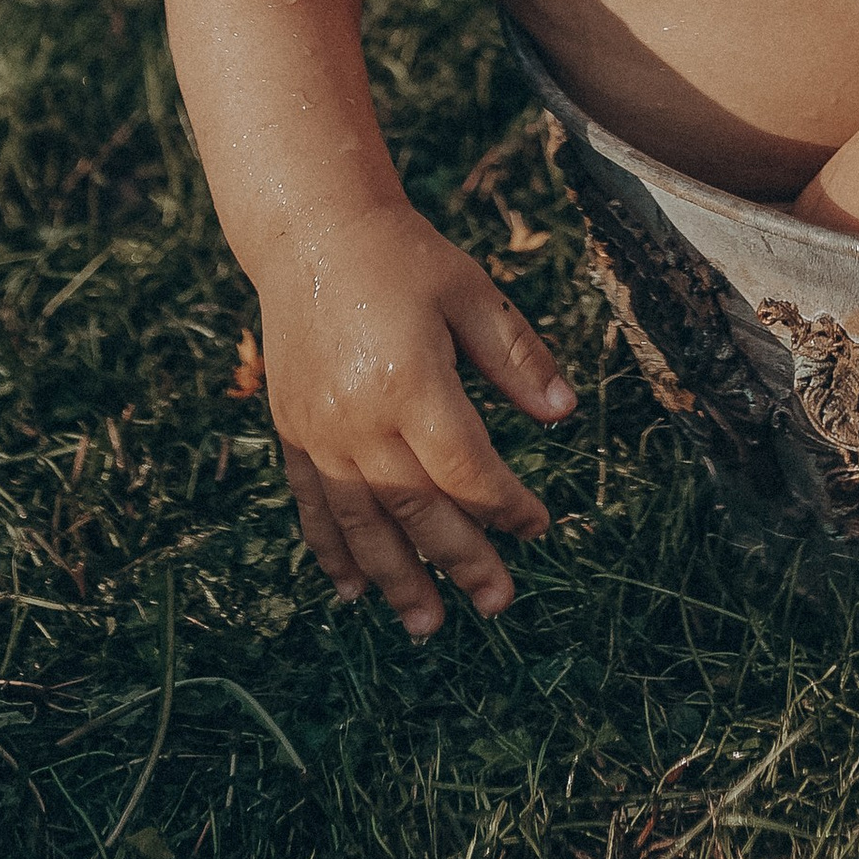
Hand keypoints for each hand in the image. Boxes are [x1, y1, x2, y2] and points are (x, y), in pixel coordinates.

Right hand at [256, 205, 575, 635]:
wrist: (313, 234)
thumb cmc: (405, 258)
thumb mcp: (472, 293)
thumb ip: (517, 358)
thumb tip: (564, 416)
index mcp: (410, 380)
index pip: (466, 467)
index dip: (505, 504)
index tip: (539, 526)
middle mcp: (359, 416)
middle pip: (417, 507)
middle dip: (461, 560)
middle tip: (499, 603)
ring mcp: (320, 429)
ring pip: (362, 522)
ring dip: (397, 577)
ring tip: (429, 624)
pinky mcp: (293, 431)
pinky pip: (314, 505)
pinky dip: (333, 551)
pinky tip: (355, 589)